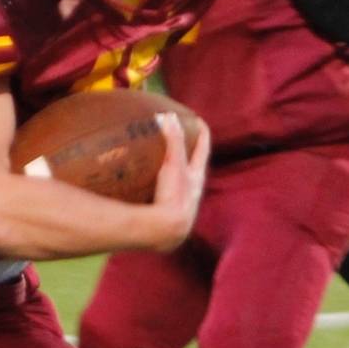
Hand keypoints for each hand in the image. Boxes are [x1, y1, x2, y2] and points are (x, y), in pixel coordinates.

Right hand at [144, 112, 210, 251]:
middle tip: (179, 138)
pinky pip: (164, 196)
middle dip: (188, 152)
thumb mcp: (174, 164)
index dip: (201, 132)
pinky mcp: (168, 215)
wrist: (167, 231)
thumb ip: (172, 140)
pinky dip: (158, 188)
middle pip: (194, 166)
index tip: (197, 119)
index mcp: (197, 176)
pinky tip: (146, 188)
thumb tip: (167, 116)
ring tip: (160, 161)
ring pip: (180, 183)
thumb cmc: (175, 195)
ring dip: (173, 172)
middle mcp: (193, 190)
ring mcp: (181, 204)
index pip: (203, 148)